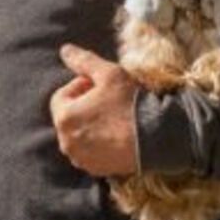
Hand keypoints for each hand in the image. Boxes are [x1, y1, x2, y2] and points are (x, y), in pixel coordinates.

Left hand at [49, 44, 138, 177]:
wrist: (158, 137)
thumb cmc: (131, 103)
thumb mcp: (109, 73)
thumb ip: (83, 61)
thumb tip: (64, 50)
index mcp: (64, 118)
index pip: (61, 96)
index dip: (79, 87)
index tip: (99, 86)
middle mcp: (66, 142)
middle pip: (69, 116)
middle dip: (84, 106)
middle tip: (108, 100)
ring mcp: (81, 159)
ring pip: (79, 134)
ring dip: (91, 124)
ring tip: (114, 117)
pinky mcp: (96, 170)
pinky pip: (90, 151)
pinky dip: (98, 142)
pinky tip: (117, 134)